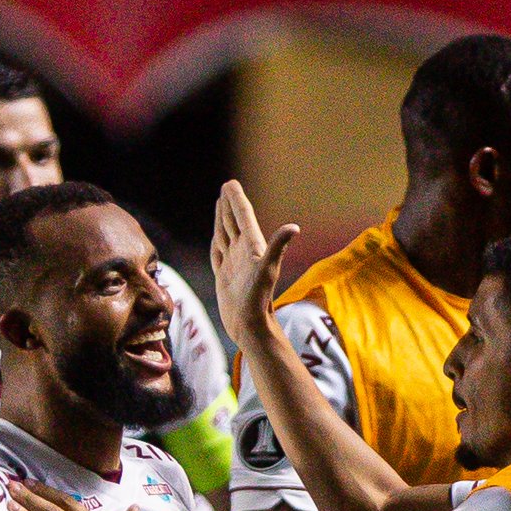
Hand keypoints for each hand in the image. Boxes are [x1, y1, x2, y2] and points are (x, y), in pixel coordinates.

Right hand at [210, 179, 303, 351]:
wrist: (251, 326)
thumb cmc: (259, 300)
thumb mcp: (267, 271)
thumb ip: (278, 247)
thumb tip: (294, 227)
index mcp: (253, 247)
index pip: (243, 217)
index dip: (237, 200)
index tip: (231, 184)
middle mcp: (244, 253)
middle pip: (234, 222)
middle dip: (230, 204)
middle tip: (227, 186)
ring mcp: (234, 264)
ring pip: (225, 234)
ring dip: (223, 219)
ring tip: (220, 204)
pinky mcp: (225, 276)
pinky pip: (218, 252)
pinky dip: (216, 240)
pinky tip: (217, 235)